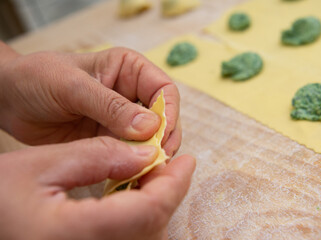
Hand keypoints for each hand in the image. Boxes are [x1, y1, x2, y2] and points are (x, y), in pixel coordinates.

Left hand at [0, 44, 180, 155]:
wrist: (10, 100)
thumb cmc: (38, 78)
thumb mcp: (73, 87)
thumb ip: (111, 106)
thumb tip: (151, 127)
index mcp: (129, 70)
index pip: (164, 89)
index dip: (169, 112)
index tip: (162, 136)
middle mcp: (131, 94)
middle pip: (164, 117)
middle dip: (164, 138)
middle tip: (156, 159)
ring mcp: (123, 119)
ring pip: (152, 138)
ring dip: (151, 154)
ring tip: (145, 169)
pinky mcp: (111, 139)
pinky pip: (132, 153)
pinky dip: (135, 164)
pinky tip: (131, 174)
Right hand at [0, 136, 194, 239]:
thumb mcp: (42, 164)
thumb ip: (99, 156)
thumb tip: (147, 154)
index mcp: (76, 233)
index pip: (150, 211)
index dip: (175, 183)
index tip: (188, 160)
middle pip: (154, 228)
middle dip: (168, 193)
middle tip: (168, 164)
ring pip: (147, 238)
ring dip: (157, 206)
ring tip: (151, 176)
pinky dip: (141, 219)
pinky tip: (133, 198)